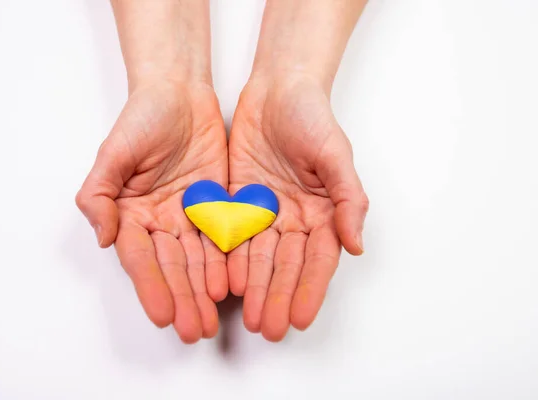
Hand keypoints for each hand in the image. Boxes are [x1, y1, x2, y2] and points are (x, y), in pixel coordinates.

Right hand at [76, 80, 227, 342]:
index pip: (141, 258)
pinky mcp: (216, 205)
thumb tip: (103, 238)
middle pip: (171, 266)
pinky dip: (226, 261)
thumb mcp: (113, 153)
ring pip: (198, 259)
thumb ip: (99, 195)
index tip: (161, 315)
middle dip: (181, 299)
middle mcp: (160, 220)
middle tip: (192, 330)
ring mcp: (189, 215)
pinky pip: (222, 238)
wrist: (180, 93)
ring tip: (211, 320)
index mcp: (131, 213)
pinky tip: (231, 285)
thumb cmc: (142, 118)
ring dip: (203, 291)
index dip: (151, 286)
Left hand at [227, 75, 368, 340]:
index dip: (309, 289)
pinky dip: (231, 259)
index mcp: (323, 212)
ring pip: (259, 257)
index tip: (299, 318)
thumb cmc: (313, 118)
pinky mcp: (238, 201)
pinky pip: (233, 235)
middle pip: (286, 265)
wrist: (278, 90)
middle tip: (269, 329)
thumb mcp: (336, 155)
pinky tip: (226, 282)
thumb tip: (358, 245)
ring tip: (249, 318)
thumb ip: (349, 200)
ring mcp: (265, 212)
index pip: (317, 260)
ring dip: (255, 288)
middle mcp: (295, 218)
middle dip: (278, 297)